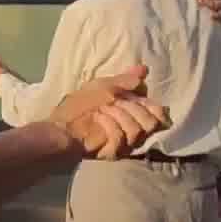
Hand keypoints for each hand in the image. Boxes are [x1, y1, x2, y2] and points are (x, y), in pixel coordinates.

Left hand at [47, 68, 165, 159]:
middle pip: (151, 122)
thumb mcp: (103, 86)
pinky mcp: (114, 152)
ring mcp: (124, 143)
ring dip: (117, 115)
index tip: (135, 96)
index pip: (159, 113)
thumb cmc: (80, 105)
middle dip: (131, 108)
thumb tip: (144, 70)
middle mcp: (134, 130)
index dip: (150, 104)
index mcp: (135, 114)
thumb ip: (125, 80)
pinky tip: (97, 119)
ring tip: (102, 111)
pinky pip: (120, 137)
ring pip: (137, 130)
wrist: (61, 124)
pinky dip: (108, 125)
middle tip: (114, 103)